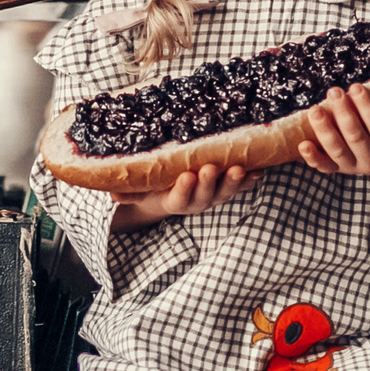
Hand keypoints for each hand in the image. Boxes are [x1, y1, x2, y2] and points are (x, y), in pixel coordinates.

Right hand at [110, 163, 257, 226]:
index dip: (184, 190)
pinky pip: (241, 186)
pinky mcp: (227, 188)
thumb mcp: (137, 191)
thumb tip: (111, 194)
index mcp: (174, 202)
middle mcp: (197, 201)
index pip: (179, 200)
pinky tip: (258, 170)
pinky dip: (250, 180)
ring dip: (234, 182)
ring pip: (225, 192)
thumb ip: (127, 192)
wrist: (169, 193)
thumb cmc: (152, 187)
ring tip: (239, 169)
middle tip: (211, 168)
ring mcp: (214, 195)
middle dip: (209, 183)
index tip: (186, 177)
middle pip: (205, 196)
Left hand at [298, 84, 369, 177]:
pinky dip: (312, 158)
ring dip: (324, 131)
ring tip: (315, 109)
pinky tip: (303, 144)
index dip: (367, 108)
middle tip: (333, 91)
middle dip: (343, 114)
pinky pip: (324, 167)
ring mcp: (354, 167)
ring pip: (337, 151)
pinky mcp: (338, 169)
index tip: (355, 86)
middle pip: (356, 138)